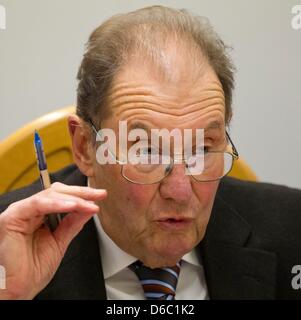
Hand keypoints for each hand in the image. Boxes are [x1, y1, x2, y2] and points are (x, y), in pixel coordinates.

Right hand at [0, 182, 106, 298]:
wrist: (16, 290)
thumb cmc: (32, 270)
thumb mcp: (60, 242)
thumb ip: (72, 223)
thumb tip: (89, 208)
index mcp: (39, 215)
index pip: (62, 197)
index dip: (82, 195)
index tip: (100, 197)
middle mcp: (30, 211)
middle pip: (57, 192)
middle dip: (81, 193)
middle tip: (99, 195)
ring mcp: (21, 212)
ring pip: (50, 195)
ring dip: (73, 199)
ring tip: (89, 205)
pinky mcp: (13, 217)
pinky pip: (37, 204)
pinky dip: (56, 204)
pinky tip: (73, 206)